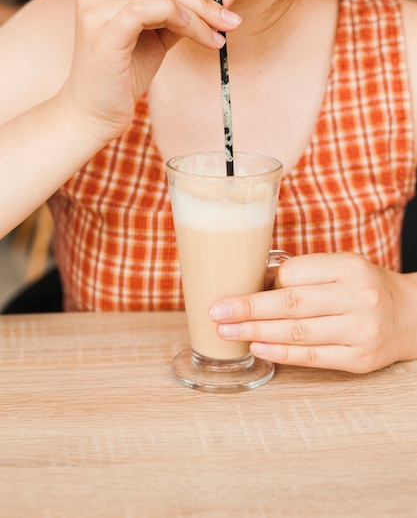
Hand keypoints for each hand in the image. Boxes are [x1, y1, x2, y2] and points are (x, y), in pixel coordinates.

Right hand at [60, 0, 240, 142]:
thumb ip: (187, 12)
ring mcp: (96, 8)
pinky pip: (151, 9)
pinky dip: (182, 20)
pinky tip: (199, 36)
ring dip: (200, 14)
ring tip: (218, 36)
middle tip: (231, 19)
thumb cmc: (124, 75)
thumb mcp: (160, 37)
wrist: (95, 113)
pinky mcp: (103, 32)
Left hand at [209, 252, 416, 372]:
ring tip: (227, 331)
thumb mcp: (340, 267)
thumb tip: (254, 282)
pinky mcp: (359, 358)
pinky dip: (281, 352)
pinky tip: (257, 347)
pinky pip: (312, 357)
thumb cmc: (363, 287)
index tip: (237, 288)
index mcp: (349, 267)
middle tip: (217, 312)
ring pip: (298, 332)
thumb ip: (303, 273)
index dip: (264, 282)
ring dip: (256, 331)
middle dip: (248, 308)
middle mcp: (358, 297)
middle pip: (291, 304)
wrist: (410, 316)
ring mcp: (360, 330)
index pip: (295, 273)